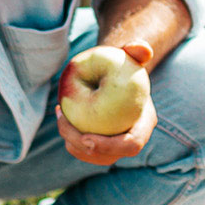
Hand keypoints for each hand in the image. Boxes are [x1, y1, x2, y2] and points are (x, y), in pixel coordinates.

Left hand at [57, 41, 155, 164]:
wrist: (119, 77)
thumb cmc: (124, 64)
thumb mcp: (131, 54)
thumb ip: (137, 50)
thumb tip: (140, 48)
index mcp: (144, 124)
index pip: (131, 144)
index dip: (110, 146)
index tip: (86, 138)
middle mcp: (132, 139)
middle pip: (109, 156)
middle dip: (81, 145)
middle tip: (63, 121)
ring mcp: (116, 146)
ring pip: (92, 156)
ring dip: (71, 140)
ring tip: (60, 113)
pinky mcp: (100, 146)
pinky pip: (82, 150)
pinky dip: (69, 137)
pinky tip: (60, 114)